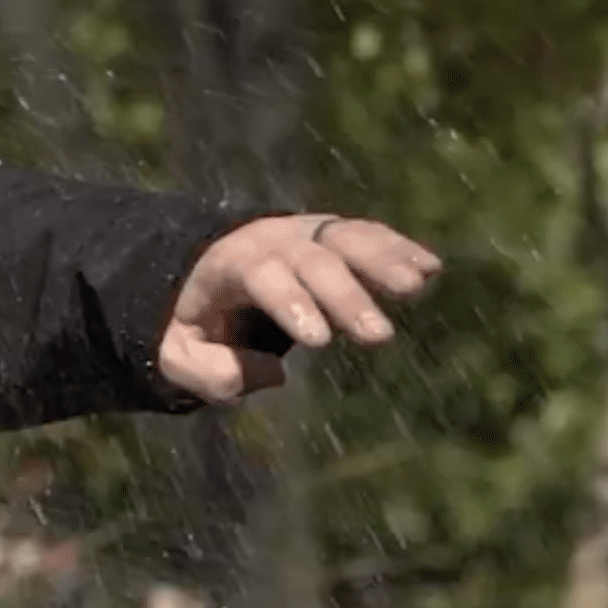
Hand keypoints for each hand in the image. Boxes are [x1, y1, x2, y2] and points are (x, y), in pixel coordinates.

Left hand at [159, 214, 443, 404]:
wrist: (204, 266)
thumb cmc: (193, 321)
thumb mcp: (176, 352)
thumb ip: (206, 372)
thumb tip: (271, 375)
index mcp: (226, 264)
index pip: (261, 277)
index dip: (290, 303)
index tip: (320, 339)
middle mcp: (270, 239)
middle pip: (312, 261)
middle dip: (345, 297)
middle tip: (377, 336)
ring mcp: (304, 231)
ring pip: (346, 238)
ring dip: (383, 261)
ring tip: (416, 288)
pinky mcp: (332, 233)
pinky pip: (367, 235)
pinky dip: (398, 249)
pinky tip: (431, 269)